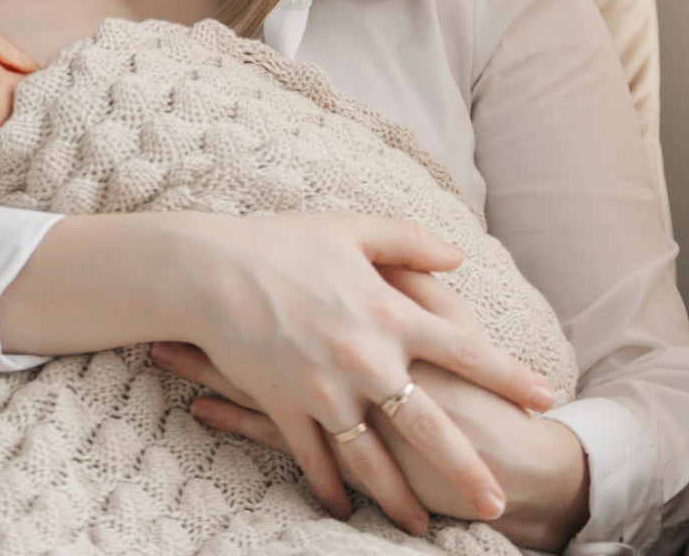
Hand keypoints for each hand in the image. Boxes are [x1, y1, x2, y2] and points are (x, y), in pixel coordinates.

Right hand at [161, 211, 553, 534]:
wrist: (210, 272)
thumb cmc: (280, 243)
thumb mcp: (352, 228)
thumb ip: (411, 241)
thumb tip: (458, 256)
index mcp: (391, 314)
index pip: (467, 352)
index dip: (508, 376)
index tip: (543, 399)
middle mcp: (367, 361)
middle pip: (430, 427)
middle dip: (466, 469)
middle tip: (497, 500)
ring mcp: (325, 392)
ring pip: (372, 460)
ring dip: (397, 497)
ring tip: (421, 526)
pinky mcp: (286, 408)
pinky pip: (312, 459)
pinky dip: (328, 487)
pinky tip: (342, 508)